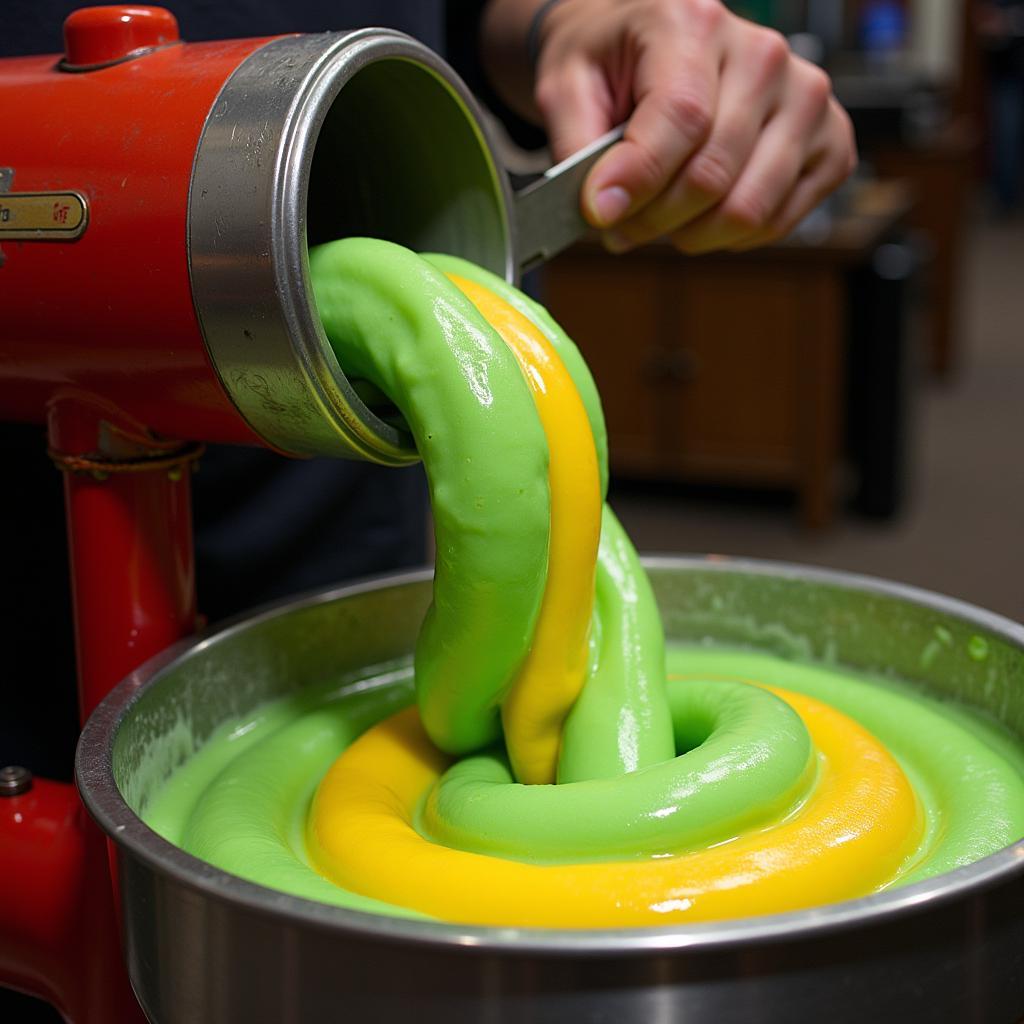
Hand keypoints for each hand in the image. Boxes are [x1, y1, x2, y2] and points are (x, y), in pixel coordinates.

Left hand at [482, 0, 856, 253]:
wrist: (648, 47)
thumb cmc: (610, 67)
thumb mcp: (567, 88)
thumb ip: (576, 145)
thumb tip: (602, 207)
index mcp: (695, 24)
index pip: (682, 117)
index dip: (638, 180)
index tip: (601, 214)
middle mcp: (762, 55)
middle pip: (713, 174)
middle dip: (655, 220)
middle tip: (622, 224)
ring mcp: (805, 97)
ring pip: (749, 207)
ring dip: (692, 235)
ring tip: (660, 221)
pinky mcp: (830, 140)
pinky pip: (780, 220)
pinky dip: (733, 237)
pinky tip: (703, 216)